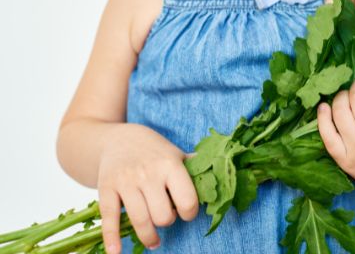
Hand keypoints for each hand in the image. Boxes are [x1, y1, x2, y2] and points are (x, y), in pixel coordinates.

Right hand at [97, 123, 198, 252]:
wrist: (118, 138)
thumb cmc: (154, 151)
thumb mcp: (176, 154)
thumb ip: (194, 169)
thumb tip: (222, 178)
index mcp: (170, 165)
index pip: (187, 201)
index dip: (190, 213)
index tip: (187, 213)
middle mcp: (148, 174)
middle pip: (163, 216)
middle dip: (168, 222)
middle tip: (166, 218)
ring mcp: (126, 181)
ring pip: (140, 221)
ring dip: (149, 237)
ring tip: (154, 241)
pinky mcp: (106, 188)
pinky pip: (110, 219)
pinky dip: (112, 239)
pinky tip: (116, 252)